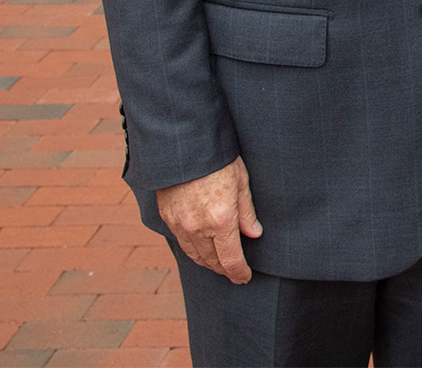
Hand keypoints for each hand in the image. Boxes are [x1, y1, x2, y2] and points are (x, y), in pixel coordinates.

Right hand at [156, 157, 261, 283]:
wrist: (184, 144)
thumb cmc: (218, 159)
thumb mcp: (241, 181)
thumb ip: (247, 212)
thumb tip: (254, 233)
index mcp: (221, 220)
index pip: (231, 260)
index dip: (239, 273)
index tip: (244, 277)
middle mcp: (198, 227)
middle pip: (212, 262)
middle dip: (224, 270)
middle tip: (233, 273)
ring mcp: (180, 224)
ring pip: (194, 255)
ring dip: (208, 263)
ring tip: (218, 264)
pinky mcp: (167, 217)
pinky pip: (181, 242)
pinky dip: (192, 249)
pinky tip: (199, 248)